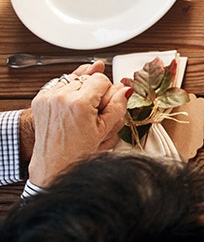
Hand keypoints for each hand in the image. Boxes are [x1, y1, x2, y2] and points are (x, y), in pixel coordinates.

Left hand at [28, 62, 130, 186]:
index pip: (100, 79)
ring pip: (73, 80)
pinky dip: (66, 93)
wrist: (53, 163)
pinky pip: (59, 85)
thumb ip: (118, 106)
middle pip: (86, 78)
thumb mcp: (104, 130)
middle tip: (92, 111)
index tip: (104, 105)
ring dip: (79, 90)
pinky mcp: (40, 99)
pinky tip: (69, 108)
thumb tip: (126, 90)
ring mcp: (48, 97)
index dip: (106, 91)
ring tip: (79, 110)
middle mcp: (61, 97)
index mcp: (79, 103)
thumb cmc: (77, 151)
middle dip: (92, 91)